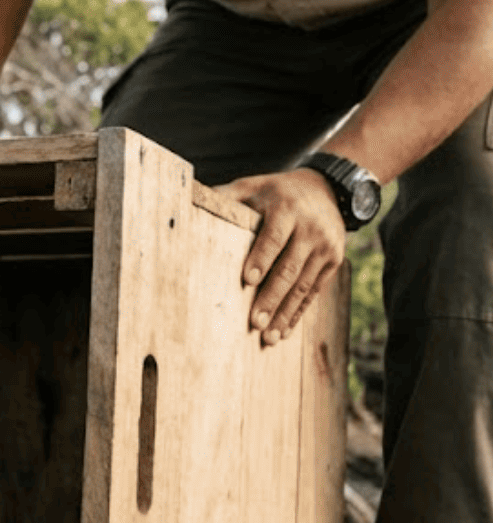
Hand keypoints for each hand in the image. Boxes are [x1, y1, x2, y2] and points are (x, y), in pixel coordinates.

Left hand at [214, 168, 345, 344]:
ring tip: (269, 336)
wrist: (328, 190)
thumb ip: (227, 195)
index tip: (248, 280)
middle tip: (255, 322)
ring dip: (286, 313)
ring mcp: (326, 247)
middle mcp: (311, 229)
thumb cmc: (276, 192)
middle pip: (290, 267)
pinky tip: (285, 330)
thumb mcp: (253, 186)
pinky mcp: (333, 261)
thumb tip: (188, 198)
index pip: (274, 237)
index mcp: (287, 209)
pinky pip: (315, 291)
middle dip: (272, 297)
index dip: (262, 258)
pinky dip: (299, 312)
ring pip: (304, 285)